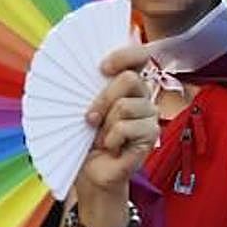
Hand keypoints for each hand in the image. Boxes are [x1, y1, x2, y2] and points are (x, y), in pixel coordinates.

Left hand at [76, 44, 158, 201]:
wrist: (92, 171)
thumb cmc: (86, 138)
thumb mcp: (83, 108)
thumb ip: (88, 88)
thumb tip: (75, 71)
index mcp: (128, 84)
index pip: (140, 56)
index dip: (126, 55)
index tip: (103, 67)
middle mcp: (143, 96)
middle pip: (130, 79)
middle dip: (103, 98)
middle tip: (90, 118)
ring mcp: (149, 116)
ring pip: (126, 106)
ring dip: (105, 125)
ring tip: (100, 137)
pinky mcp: (151, 135)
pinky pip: (127, 128)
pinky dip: (111, 140)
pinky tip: (111, 148)